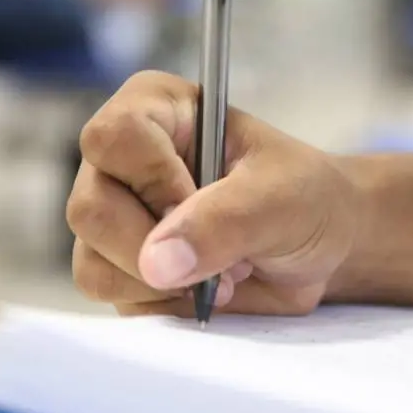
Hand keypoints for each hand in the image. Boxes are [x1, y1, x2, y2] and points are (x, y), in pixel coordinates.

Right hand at [67, 71, 360, 315]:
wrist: (321, 247)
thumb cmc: (305, 198)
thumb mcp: (283, 197)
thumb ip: (225, 219)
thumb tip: (157, 261)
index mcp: (158, 110)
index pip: (114, 137)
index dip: (153, 180)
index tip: (200, 204)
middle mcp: (123, 159)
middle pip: (91, 207)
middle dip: (157, 247)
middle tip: (221, 253)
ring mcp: (115, 215)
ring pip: (91, 260)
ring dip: (160, 282)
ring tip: (219, 272)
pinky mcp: (119, 266)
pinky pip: (109, 295)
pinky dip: (159, 302)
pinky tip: (200, 290)